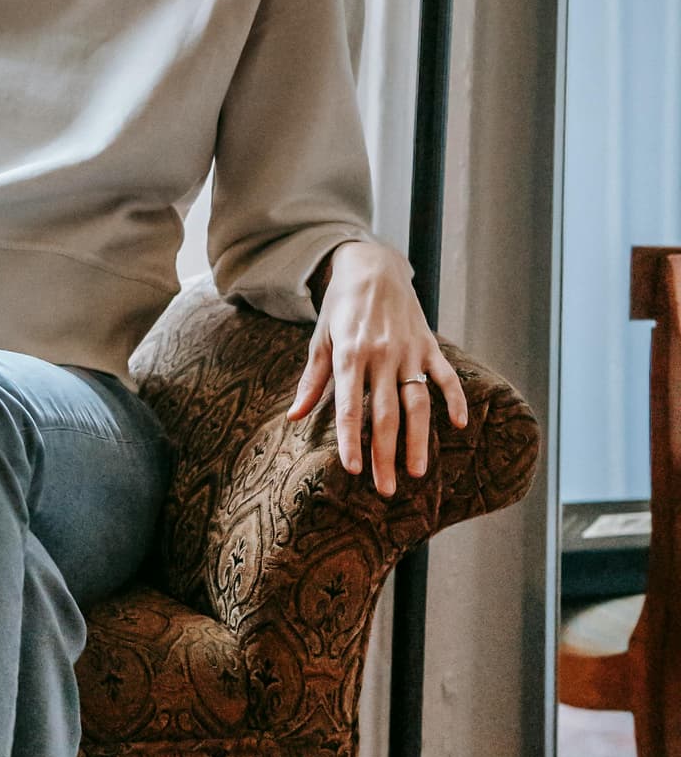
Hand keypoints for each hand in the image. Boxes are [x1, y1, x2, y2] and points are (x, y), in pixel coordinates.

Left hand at [287, 239, 467, 494]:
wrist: (372, 266)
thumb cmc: (340, 307)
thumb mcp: (320, 338)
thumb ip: (312, 380)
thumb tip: (294, 417)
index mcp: (350, 356)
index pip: (349, 407)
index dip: (351, 440)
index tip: (353, 470)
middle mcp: (381, 357)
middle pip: (385, 415)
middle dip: (385, 455)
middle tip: (385, 490)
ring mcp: (409, 352)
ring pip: (417, 403)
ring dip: (419, 440)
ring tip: (416, 472)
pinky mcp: (429, 345)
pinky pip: (446, 376)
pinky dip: (455, 399)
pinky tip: (461, 426)